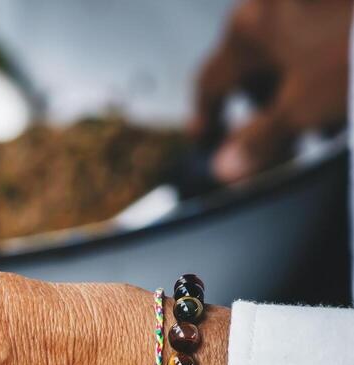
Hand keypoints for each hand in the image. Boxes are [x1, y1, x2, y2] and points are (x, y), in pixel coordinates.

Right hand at [192, 0, 350, 182]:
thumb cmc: (353, 47)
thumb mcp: (304, 106)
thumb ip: (261, 139)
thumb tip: (226, 166)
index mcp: (247, 30)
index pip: (210, 82)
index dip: (208, 118)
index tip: (208, 139)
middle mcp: (273, 7)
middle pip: (253, 67)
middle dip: (263, 107)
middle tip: (280, 142)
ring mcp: (309, 5)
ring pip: (292, 53)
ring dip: (300, 91)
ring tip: (328, 121)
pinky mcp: (339, 14)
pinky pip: (322, 41)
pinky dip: (326, 70)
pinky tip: (345, 91)